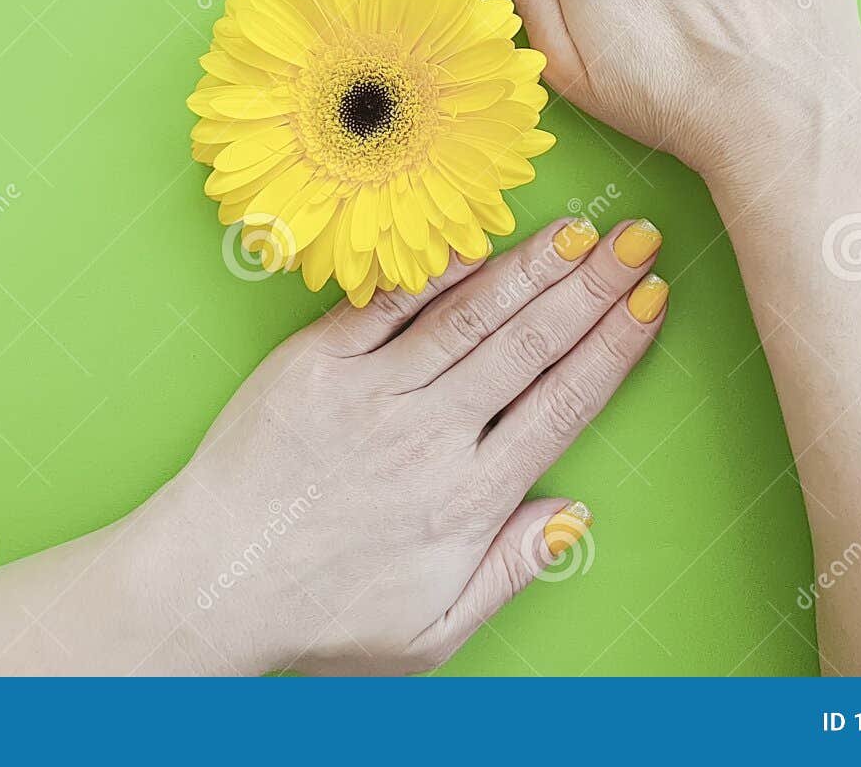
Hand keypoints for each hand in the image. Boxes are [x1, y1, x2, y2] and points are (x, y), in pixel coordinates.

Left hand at [138, 216, 667, 674]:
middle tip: (640, 235)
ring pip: (470, 317)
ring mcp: (370, 392)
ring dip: (532, 268)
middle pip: (530, 346)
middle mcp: (429, 434)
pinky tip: (478, 238)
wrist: (207, 584)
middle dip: (593, 287)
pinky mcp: (315, 363)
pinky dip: (435, 270)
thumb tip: (576, 513)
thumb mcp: (431, 631)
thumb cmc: (320, 614)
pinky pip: (386, 305)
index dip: (614, 346)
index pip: (563, 403)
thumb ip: (509, 569)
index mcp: (467, 498)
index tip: (653, 298)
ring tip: (582, 228)